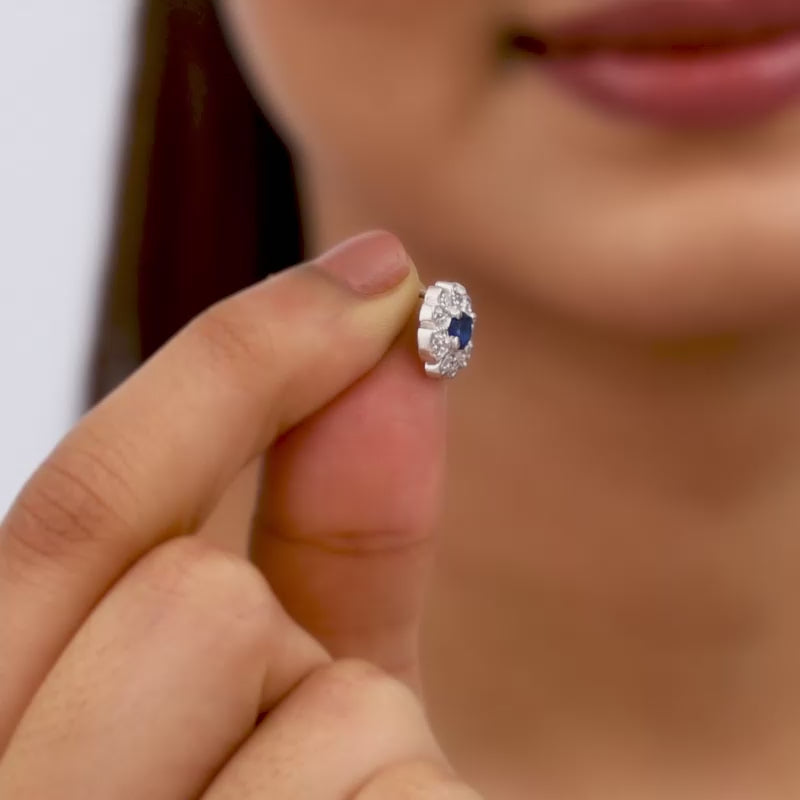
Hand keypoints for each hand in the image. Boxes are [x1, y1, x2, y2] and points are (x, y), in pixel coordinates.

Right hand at [0, 232, 480, 798]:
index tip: (385, 273)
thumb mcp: (278, 692)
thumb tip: (395, 359)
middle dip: (271, 640)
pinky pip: (391, 786)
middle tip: (268, 729)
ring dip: (344, 747)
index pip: (88, 496)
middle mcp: (8, 789)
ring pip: (314, 704)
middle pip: (194, 601)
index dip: (243, 357)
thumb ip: (326, 538)